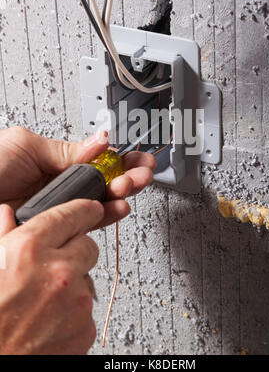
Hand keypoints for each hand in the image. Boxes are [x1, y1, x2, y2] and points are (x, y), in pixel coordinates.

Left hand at [0, 126, 155, 226]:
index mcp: (56, 164)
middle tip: (141, 173)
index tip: (138, 157)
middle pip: (104, 183)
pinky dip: (105, 217)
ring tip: (130, 187)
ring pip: (99, 205)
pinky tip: (116, 207)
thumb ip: (66, 150)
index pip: (97, 161)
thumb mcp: (25, 145)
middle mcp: (60, 188)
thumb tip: (100, 141)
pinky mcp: (53, 231)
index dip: (121, 159)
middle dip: (128, 176)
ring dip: (121, 194)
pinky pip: (85, 225)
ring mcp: (58, 210)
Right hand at [0, 200, 104, 354]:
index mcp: (29, 249)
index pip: (71, 215)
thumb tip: (7, 214)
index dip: (84, 209)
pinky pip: (88, 308)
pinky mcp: (86, 328)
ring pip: (88, 277)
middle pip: (88, 245)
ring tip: (43, 302)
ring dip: (74, 284)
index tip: (92, 209)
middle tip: (57, 265)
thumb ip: (3, 236)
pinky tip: (50, 320)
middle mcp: (58, 271)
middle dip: (77, 250)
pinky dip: (74, 312)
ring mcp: (76, 301)